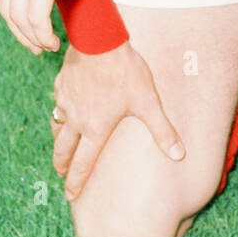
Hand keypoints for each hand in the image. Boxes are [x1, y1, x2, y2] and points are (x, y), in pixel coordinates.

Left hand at [0, 0, 102, 54]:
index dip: (12, 12)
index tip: (27, 24)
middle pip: (6, 8)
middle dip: (19, 33)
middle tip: (35, 46)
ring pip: (19, 18)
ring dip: (32, 38)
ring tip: (47, 47)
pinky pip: (35, 17)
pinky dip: (41, 35)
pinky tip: (52, 42)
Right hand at [50, 40, 185, 200]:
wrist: (98, 41)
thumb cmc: (125, 72)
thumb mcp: (148, 102)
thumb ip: (162, 130)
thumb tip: (180, 155)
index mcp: (96, 128)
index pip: (83, 163)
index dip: (76, 182)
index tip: (70, 196)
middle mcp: (77, 119)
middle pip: (63, 150)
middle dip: (61, 165)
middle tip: (60, 174)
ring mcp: (66, 102)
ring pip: (57, 126)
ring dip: (59, 139)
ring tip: (61, 145)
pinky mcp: (61, 85)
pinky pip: (58, 103)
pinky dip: (60, 110)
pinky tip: (66, 106)